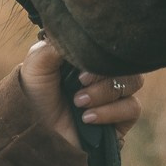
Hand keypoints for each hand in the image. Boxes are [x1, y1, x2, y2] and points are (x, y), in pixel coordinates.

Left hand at [18, 38, 142, 145]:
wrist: (35, 134)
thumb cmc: (33, 96)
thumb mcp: (37, 64)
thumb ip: (57, 45)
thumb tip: (77, 31)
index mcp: (85, 58)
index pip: (107, 45)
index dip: (98, 51)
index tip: (79, 64)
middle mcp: (102, 75)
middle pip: (125, 62)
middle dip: (103, 72)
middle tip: (79, 81)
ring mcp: (113, 97)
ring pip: (132, 82)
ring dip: (104, 92)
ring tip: (78, 102)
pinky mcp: (121, 120)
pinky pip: (132, 107)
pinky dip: (110, 111)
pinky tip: (87, 118)